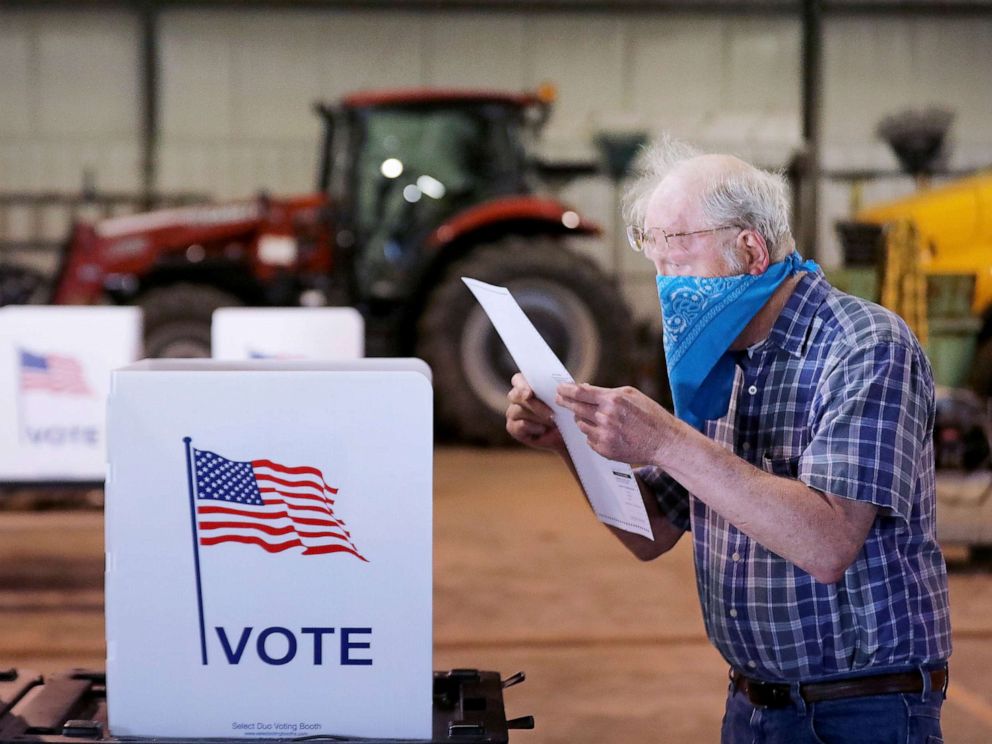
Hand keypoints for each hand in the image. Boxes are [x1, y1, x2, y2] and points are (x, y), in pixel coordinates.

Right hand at [505, 373, 565, 453]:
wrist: (566, 434)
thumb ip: (564, 391)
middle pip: (516, 395)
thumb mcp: (567, 400)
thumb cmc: (565, 412)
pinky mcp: (513, 427)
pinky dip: (532, 428)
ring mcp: (513, 412)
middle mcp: (517, 397)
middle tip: (551, 414)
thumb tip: (569, 386)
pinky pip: (518, 426)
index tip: (530, 393)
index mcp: (527, 384)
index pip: (518, 380)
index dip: (522, 385)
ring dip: (537, 417)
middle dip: (534, 405)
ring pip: (517, 411)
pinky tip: (543, 430)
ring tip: (552, 423)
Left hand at [556, 382, 675, 464]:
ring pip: (581, 425)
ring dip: (583, 419)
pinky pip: (589, 439)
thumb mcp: (630, 395)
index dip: (566, 390)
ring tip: (597, 418)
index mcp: (613, 400)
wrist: (663, 441)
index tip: (559, 389)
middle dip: (565, 402)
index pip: (580, 393)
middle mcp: (607, 417)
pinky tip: (607, 432)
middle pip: (576, 408)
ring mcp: (605, 435)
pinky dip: (593, 434)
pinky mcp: (605, 450)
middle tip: (559, 399)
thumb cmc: (649, 415)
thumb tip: (584, 388)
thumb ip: (606, 392)